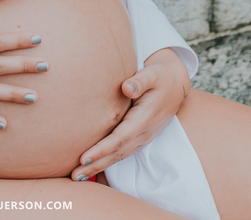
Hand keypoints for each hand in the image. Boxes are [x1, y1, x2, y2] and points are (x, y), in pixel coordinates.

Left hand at [70, 47, 190, 180]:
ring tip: (78, 176)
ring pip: (119, 156)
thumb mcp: (153, 74)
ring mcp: (143, 137)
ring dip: (99, 167)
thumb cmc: (160, 77)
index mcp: (145, 118)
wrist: (175, 85)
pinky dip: (107, 162)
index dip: (102, 149)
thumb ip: (140, 81)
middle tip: (74, 175)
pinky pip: (122, 153)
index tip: (83, 158)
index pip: (120, 138)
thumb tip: (126, 88)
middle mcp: (144, 132)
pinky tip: (92, 168)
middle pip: (117, 153)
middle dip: (96, 165)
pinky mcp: (139, 138)